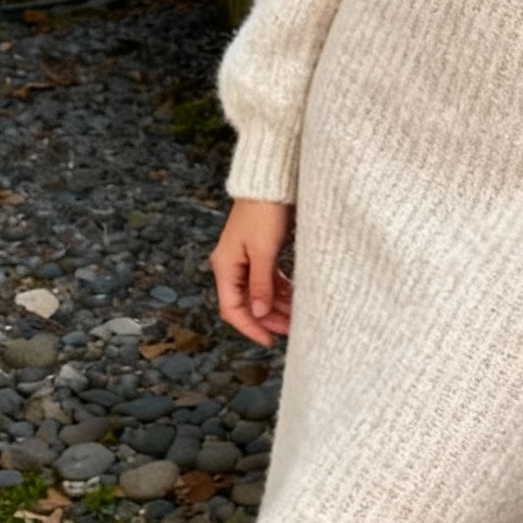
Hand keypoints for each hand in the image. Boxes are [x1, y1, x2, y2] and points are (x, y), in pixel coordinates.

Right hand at [211, 198, 294, 346]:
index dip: (250, 328)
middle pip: (246, 304)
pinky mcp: (260, 253)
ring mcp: (246, 259)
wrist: (270, 182)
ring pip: (260, 293)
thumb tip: (258, 314)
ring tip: (297, 317)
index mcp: (225, 267)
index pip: (232, 309)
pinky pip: (268, 280)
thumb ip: (261, 284)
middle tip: (291, 330)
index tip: (269, 341)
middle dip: (268, 319)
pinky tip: (295, 299)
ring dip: (277, 307)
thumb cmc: (264, 212)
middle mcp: (232, 266)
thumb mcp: (263, 251)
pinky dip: (281, 291)